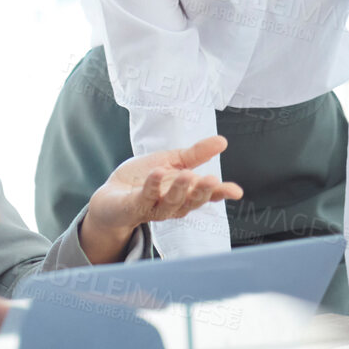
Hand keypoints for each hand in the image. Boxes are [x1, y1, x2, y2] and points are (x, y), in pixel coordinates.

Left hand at [81, 135, 243, 262]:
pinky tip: (157, 173)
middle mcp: (173, 205)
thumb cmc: (145, 179)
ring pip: (170, 203)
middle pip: (191, 201)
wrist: (113, 195)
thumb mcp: (172, 161)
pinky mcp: (134, 207)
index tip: (236, 191)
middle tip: (212, 179)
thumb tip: (223, 141)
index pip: (206, 195)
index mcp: (185, 194)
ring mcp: (154, 208)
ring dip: (180, 189)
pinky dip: (152, 186)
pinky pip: (144, 198)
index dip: (221, 193)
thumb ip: (196, 154)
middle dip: (202, 191)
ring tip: (188, 175)